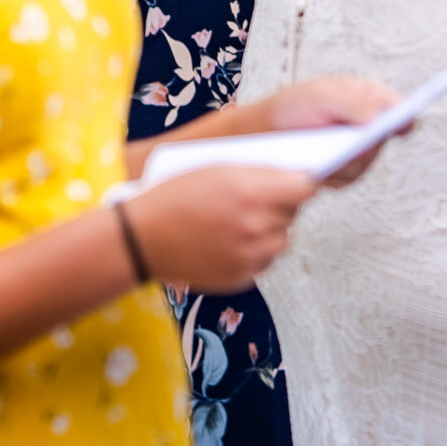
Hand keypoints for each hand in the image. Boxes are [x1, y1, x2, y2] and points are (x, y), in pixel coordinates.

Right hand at [125, 166, 315, 291]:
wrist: (141, 238)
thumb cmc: (174, 195)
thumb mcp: (218, 168)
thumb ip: (259, 173)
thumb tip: (293, 176)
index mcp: (253, 193)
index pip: (305, 187)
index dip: (301, 182)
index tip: (295, 180)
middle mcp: (257, 226)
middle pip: (294, 213)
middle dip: (282, 204)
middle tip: (257, 198)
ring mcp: (250, 256)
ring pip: (282, 239)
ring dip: (271, 229)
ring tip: (241, 220)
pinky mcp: (242, 278)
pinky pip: (265, 260)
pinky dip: (256, 251)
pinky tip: (230, 239)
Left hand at [255, 75, 402, 186]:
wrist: (268, 130)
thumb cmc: (296, 105)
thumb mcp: (321, 95)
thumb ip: (352, 103)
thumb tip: (378, 117)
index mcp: (369, 97)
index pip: (397, 105)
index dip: (405, 115)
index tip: (404, 123)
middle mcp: (369, 125)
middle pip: (384, 139)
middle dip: (366, 143)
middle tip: (353, 145)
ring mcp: (359, 150)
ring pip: (366, 162)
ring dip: (346, 160)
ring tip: (325, 155)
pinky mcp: (344, 171)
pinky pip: (347, 177)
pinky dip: (333, 173)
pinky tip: (317, 167)